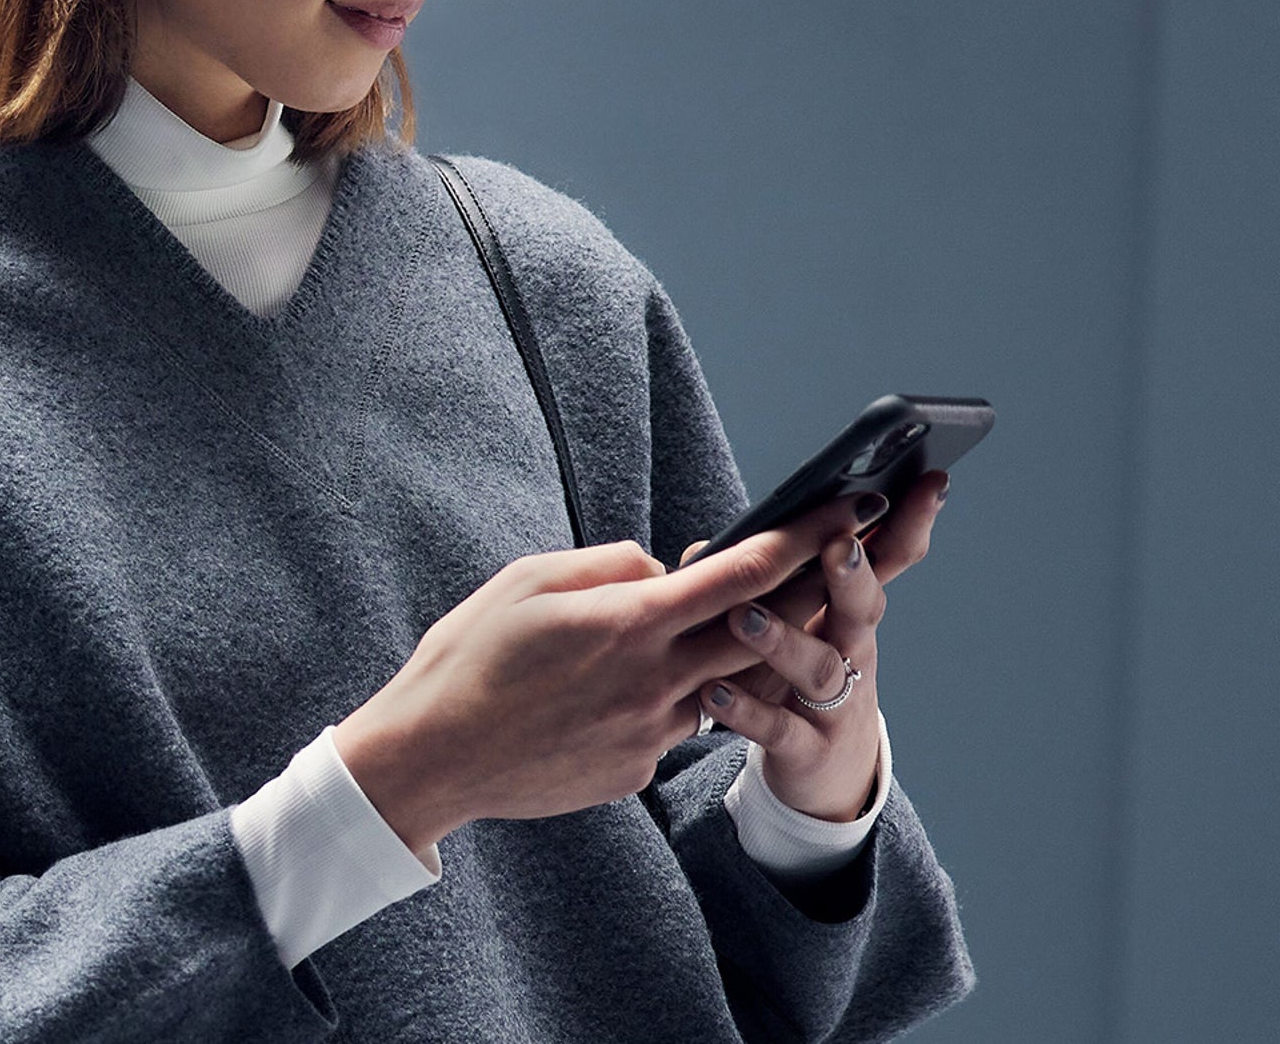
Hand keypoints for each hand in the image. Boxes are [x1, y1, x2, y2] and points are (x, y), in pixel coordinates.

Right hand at [329, 516, 838, 857]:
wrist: (431, 758)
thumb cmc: (468, 658)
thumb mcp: (526, 580)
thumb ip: (609, 566)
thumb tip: (663, 570)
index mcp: (629, 624)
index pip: (742, 575)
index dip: (803, 538)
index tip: (848, 507)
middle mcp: (654, 682)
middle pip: (764, 633)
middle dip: (813, 593)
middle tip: (846, 561)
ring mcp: (650, 734)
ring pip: (723, 686)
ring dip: (742, 654)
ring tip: (734, 628)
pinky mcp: (636, 772)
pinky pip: (674, 725)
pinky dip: (671, 700)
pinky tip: (620, 695)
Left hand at [681, 473, 948, 820]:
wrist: (822, 773)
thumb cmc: (795, 677)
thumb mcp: (794, 625)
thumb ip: (755, 583)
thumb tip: (700, 553)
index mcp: (851, 611)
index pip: (888, 559)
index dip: (910, 522)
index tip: (929, 480)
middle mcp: (854, 652)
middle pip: (862, 609)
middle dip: (853, 576)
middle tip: (839, 544)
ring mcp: (836, 704)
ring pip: (820, 669)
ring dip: (783, 641)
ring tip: (743, 618)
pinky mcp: (808, 749)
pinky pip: (778, 729)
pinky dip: (747, 711)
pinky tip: (714, 693)